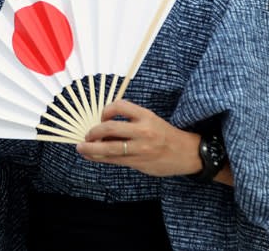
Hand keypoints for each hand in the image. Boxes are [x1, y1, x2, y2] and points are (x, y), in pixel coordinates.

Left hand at [75, 100, 201, 176]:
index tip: (102, 117)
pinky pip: (114, 160)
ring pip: (109, 148)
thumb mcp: (150, 121)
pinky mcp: (139, 163)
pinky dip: (98, 158)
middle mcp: (143, 131)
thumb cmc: (164, 134)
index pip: (119, 106)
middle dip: (93, 132)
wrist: (187, 153)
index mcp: (145, 116)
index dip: (105, 111)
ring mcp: (141, 148)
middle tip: (87, 135)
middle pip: (109, 128)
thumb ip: (129, 122)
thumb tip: (102, 126)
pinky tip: (90, 156)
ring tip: (81, 148)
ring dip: (90, 148)